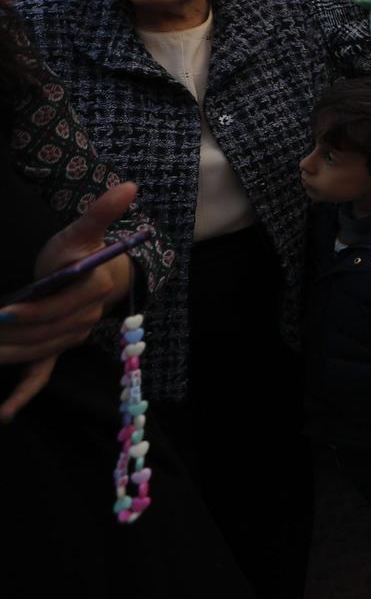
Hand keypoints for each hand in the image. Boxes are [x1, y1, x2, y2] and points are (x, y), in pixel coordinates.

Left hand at [0, 183, 139, 421]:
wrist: (92, 273)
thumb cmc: (80, 251)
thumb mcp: (82, 231)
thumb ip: (101, 211)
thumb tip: (129, 186)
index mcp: (93, 289)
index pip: (59, 306)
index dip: (32, 311)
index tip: (6, 310)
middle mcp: (85, 317)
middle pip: (45, 331)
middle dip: (12, 332)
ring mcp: (71, 336)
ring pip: (38, 349)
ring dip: (10, 352)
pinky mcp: (56, 349)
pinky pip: (42, 374)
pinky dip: (23, 394)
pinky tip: (3, 413)